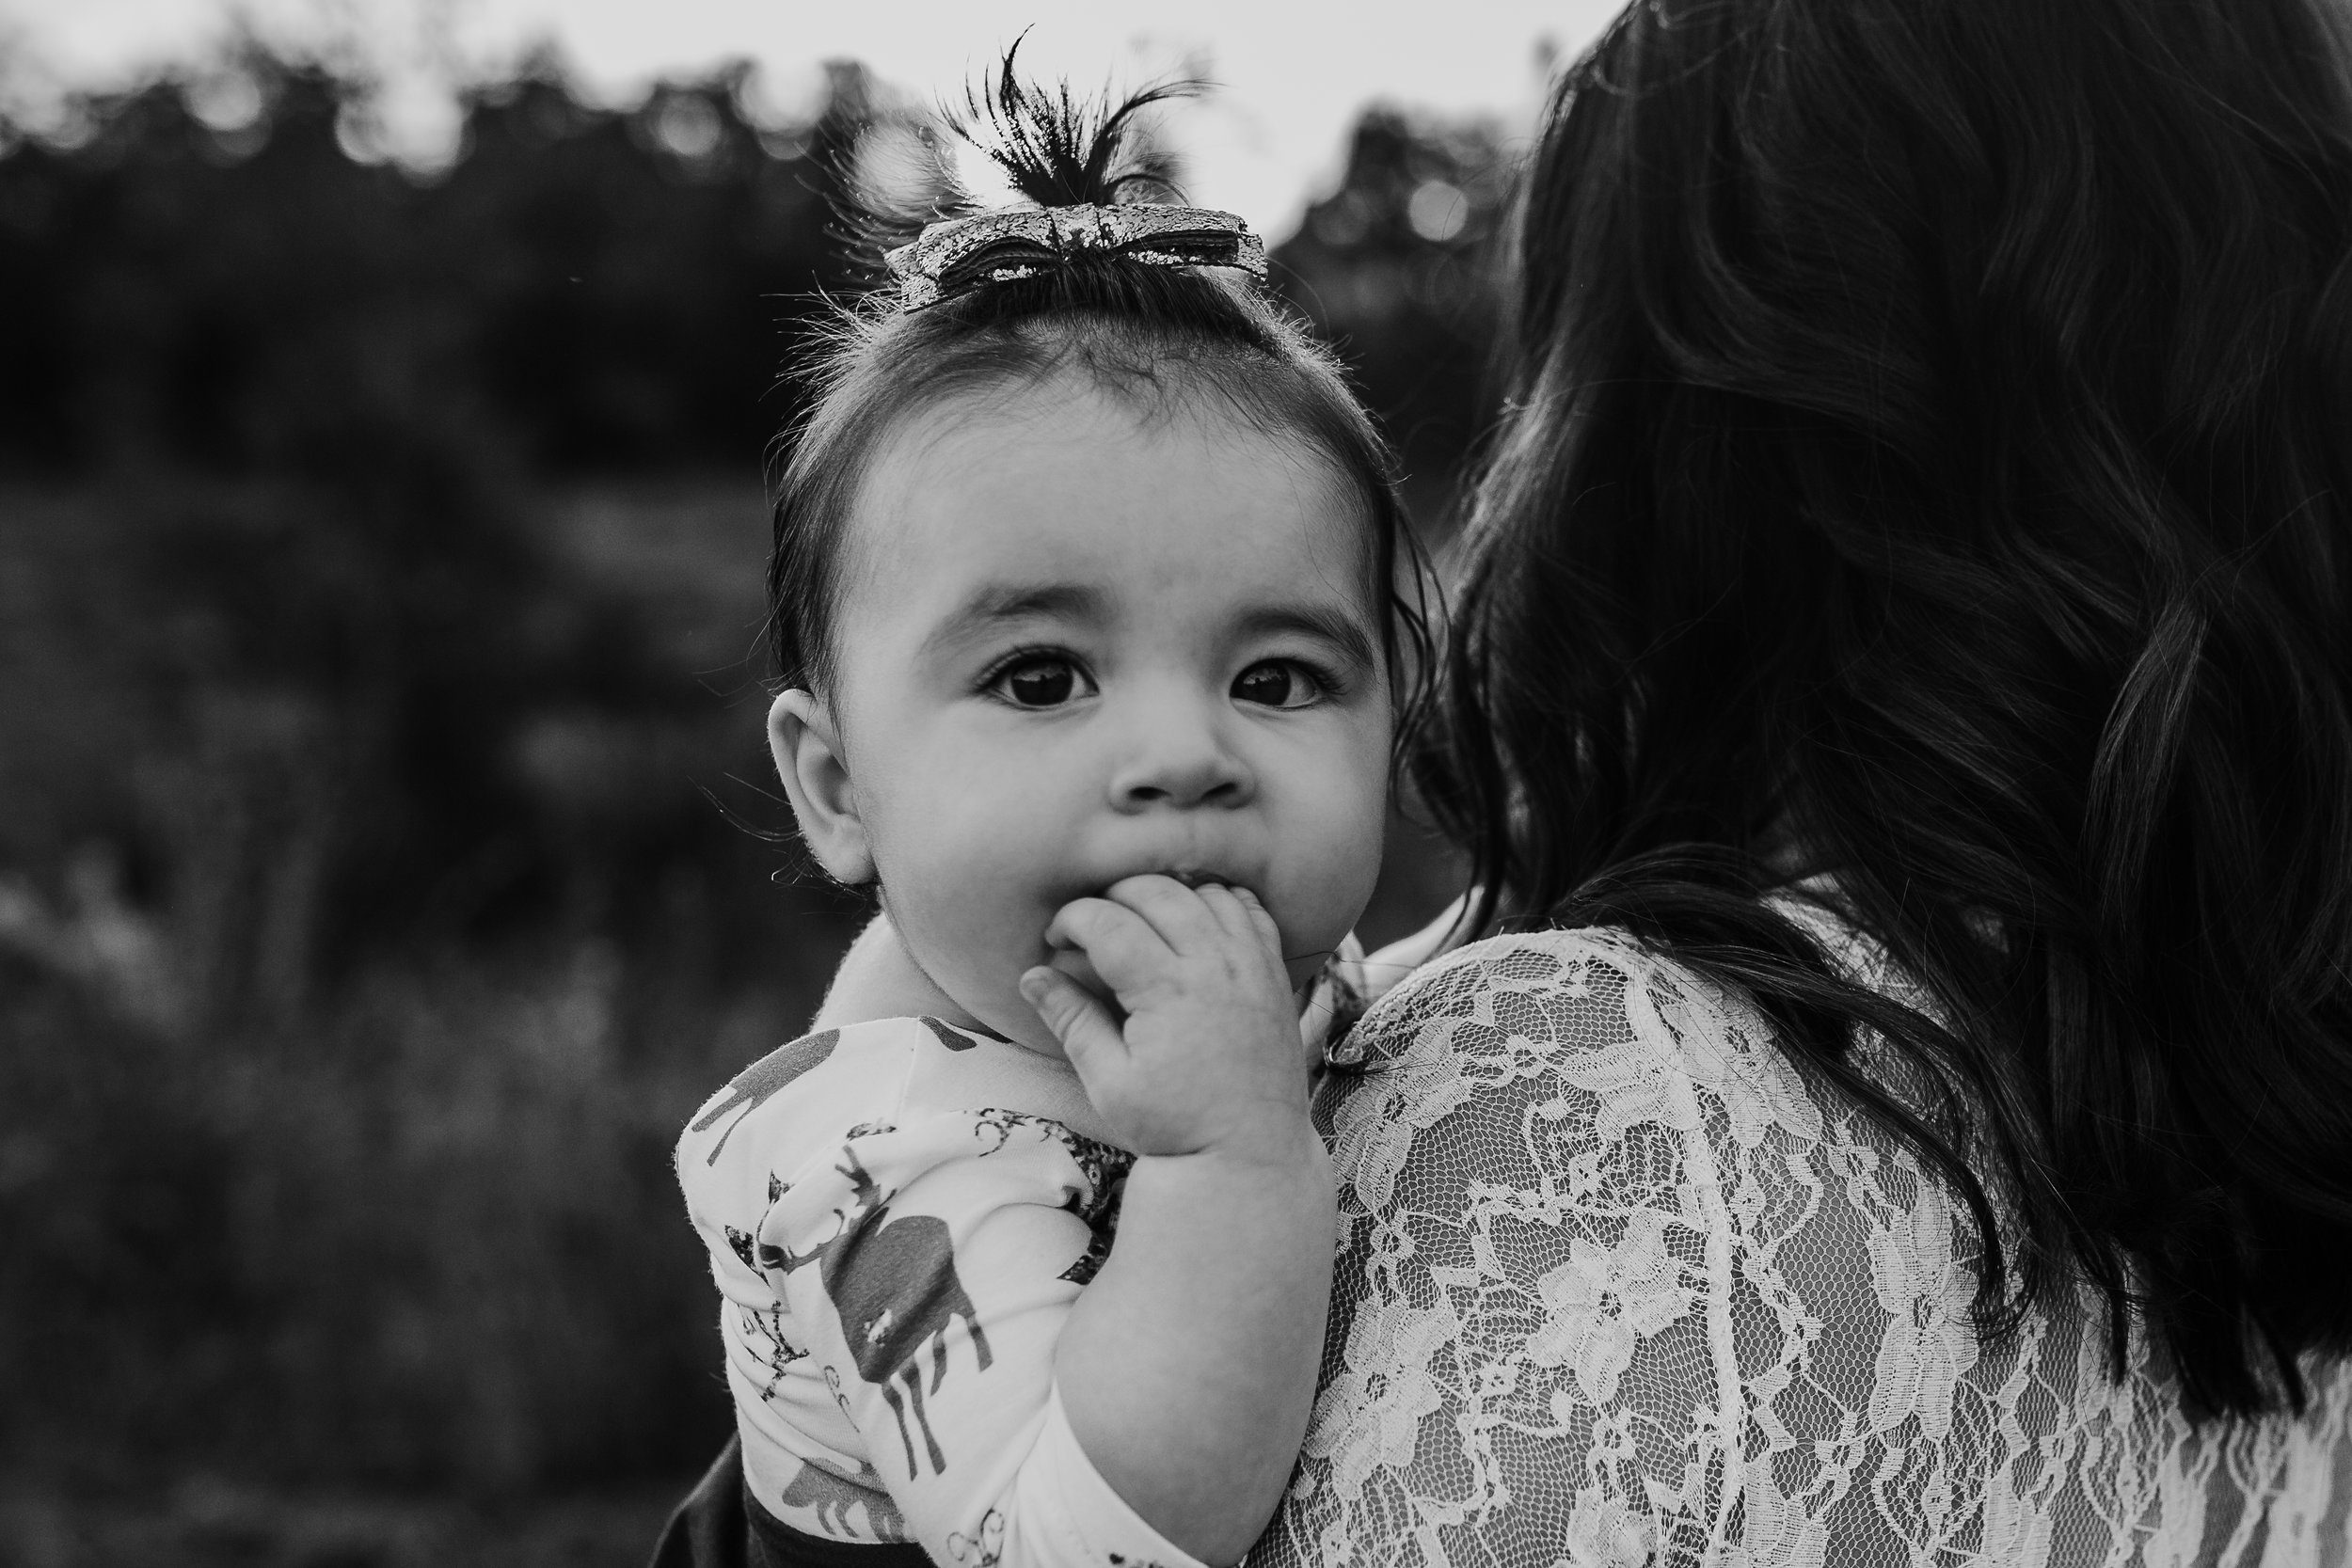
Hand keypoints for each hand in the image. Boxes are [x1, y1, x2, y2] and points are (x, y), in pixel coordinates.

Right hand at [1019, 875, 1314, 1158]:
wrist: (1247, 1152)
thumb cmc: (1174, 1124)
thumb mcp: (1109, 1083)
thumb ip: (1072, 1021)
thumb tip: (1032, 975)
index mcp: (1167, 992)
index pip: (1109, 922)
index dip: (1073, 919)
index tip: (1057, 940)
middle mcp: (1214, 967)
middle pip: (1156, 891)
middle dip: (1112, 897)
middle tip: (1093, 927)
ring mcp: (1250, 965)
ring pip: (1204, 891)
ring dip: (1165, 893)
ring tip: (1139, 922)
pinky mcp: (1273, 973)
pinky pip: (1249, 910)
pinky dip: (1217, 901)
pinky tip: (1193, 922)